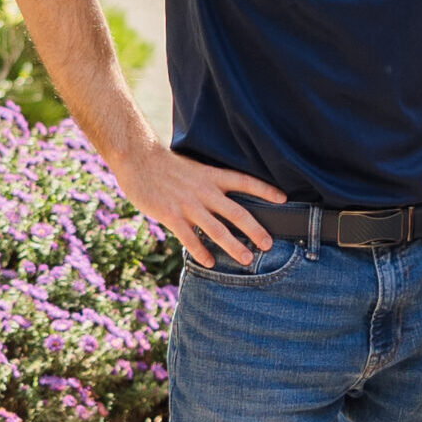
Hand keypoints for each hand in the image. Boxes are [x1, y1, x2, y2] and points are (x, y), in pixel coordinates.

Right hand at [113, 142, 286, 268]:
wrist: (138, 158)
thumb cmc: (166, 164)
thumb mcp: (195, 167)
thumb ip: (210, 182)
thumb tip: (225, 196)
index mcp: (213, 176)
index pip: (246, 182)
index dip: (266, 190)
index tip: (283, 200)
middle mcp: (205, 191)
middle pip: (237, 213)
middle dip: (256, 230)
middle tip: (269, 245)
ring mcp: (189, 204)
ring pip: (217, 230)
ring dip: (234, 247)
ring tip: (247, 260)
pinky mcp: (171, 215)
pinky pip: (190, 238)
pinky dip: (200, 251)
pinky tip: (209, 262)